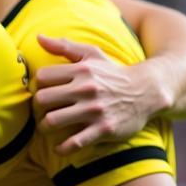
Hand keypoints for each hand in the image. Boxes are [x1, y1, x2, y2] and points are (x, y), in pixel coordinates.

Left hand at [35, 35, 157, 155]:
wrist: (147, 92)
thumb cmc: (113, 73)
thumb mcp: (92, 54)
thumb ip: (64, 46)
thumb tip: (38, 37)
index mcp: (82, 70)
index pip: (42, 77)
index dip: (38, 86)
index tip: (44, 91)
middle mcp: (86, 89)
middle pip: (42, 100)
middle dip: (37, 108)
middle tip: (42, 112)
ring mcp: (95, 110)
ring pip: (52, 121)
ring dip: (44, 128)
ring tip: (48, 128)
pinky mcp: (104, 129)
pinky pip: (74, 142)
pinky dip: (62, 148)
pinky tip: (60, 147)